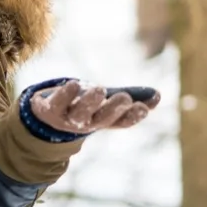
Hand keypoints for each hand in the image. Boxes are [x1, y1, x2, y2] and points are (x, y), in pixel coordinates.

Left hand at [30, 80, 161, 133]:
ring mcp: (68, 118)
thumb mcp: (107, 100)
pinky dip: (65, 95)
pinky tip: (73, 84)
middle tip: (124, 98)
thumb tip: (158, 95)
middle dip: (113, 108)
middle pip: (102, 118)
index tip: (142, 107)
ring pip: (80, 113)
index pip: (122, 121)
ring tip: (99, 89)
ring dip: (90, 102)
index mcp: (104, 120)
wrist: (48, 113)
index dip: (133, 116)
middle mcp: (88, 122)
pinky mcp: (50, 110)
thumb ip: (132, 95)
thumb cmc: (83, 104)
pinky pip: (58, 103)